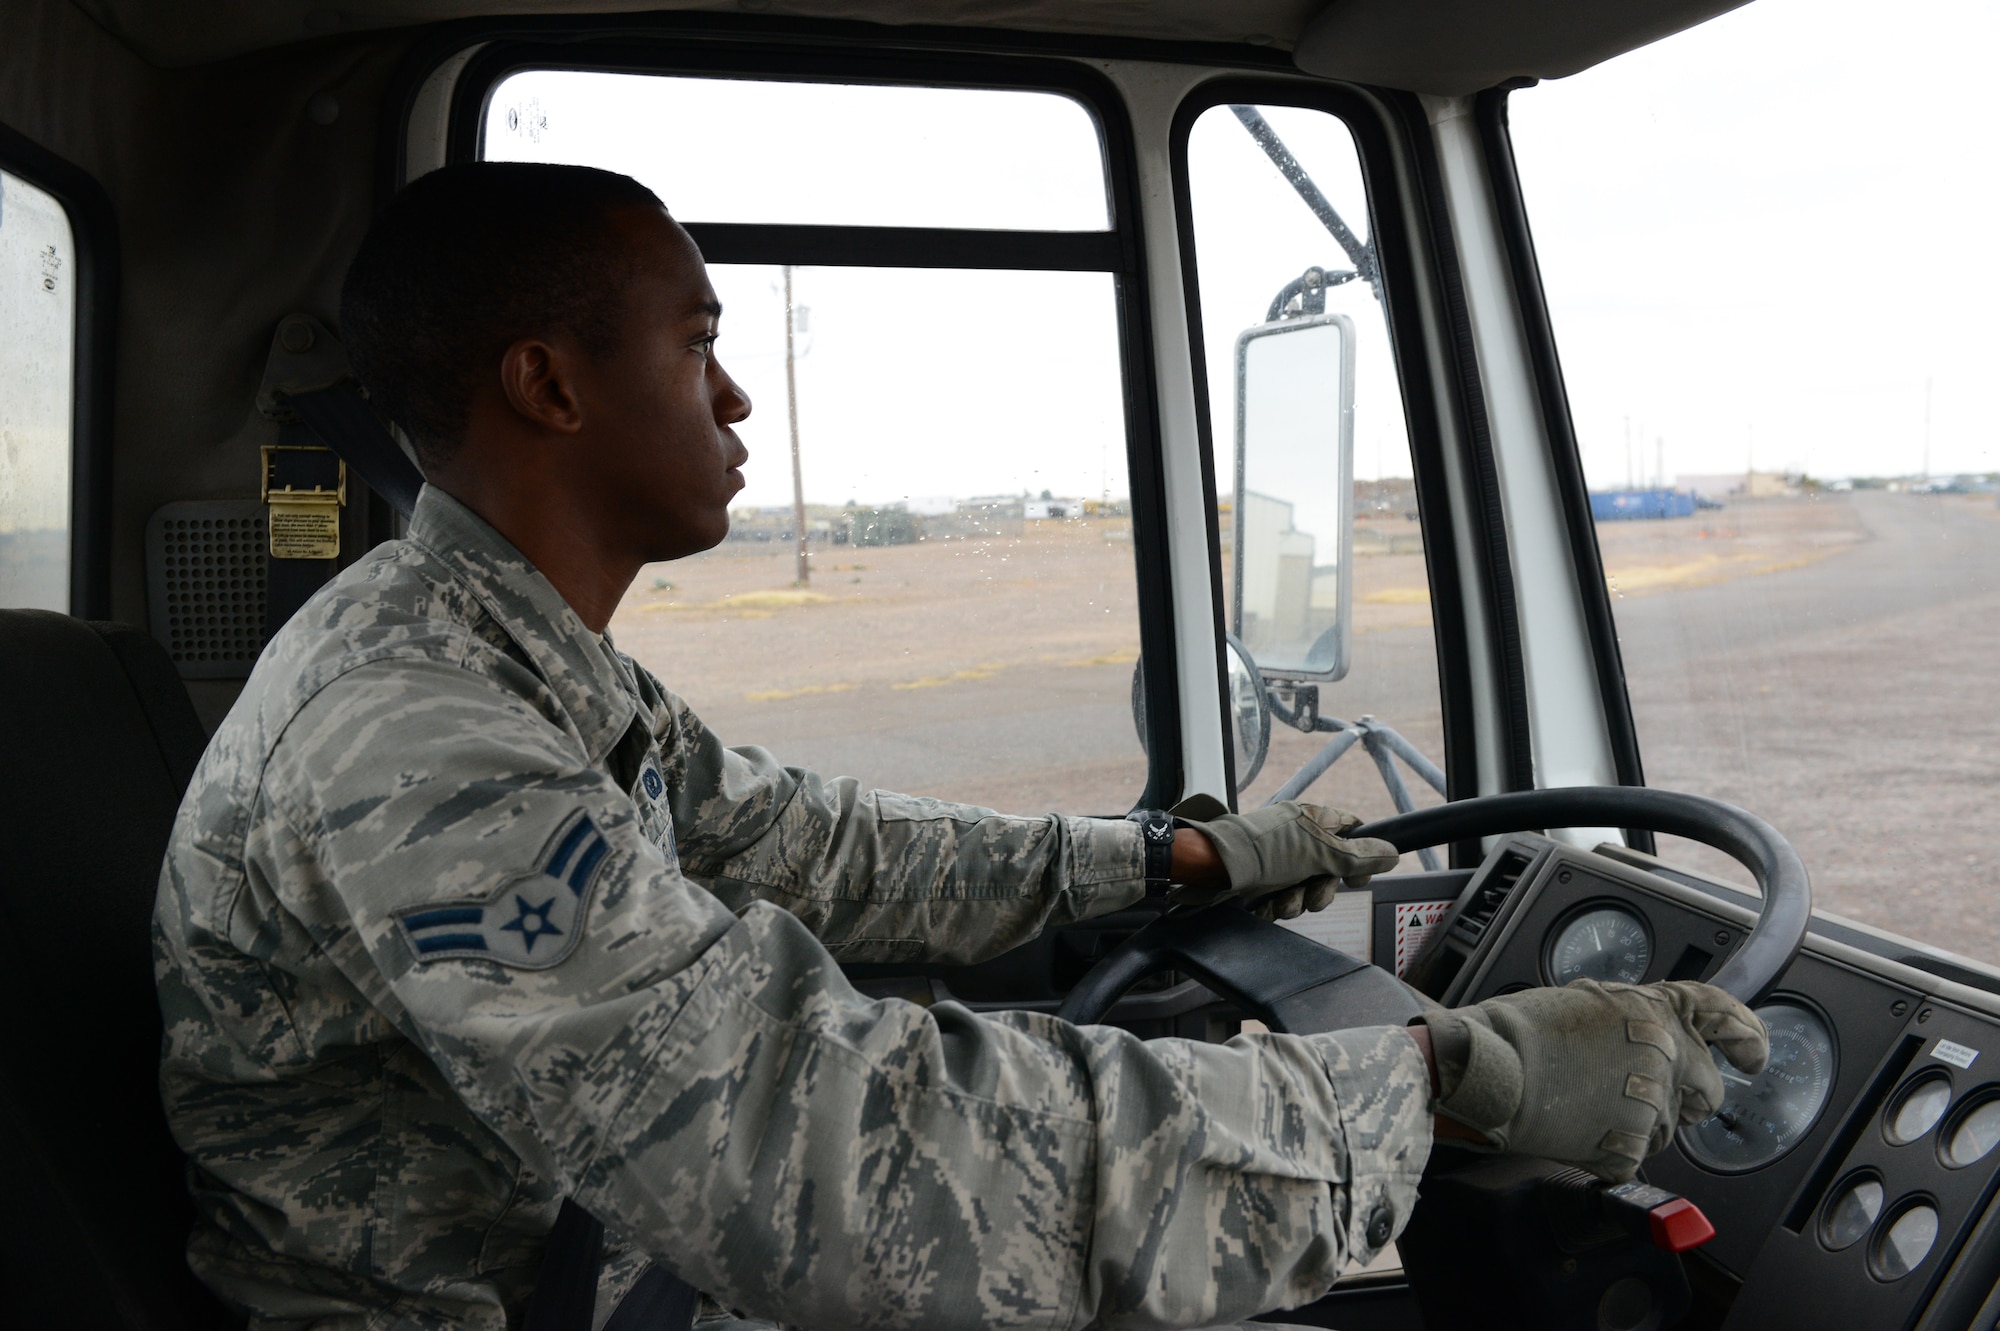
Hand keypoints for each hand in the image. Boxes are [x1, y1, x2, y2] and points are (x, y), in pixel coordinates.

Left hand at [1168, 801, 1399, 919]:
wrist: (1214, 868)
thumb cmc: (1266, 851)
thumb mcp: (1319, 852)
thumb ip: (1358, 856)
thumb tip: (1394, 853)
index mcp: (1314, 819)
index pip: (1352, 831)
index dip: (1360, 855)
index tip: (1359, 876)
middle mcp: (1299, 838)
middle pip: (1332, 870)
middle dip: (1322, 889)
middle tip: (1313, 892)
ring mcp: (1280, 861)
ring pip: (1308, 889)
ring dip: (1297, 901)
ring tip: (1281, 898)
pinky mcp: (1263, 881)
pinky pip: (1284, 899)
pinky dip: (1277, 906)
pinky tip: (1266, 905)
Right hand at [1421, 980, 1769, 1181]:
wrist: (1490, 1070)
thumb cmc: (1521, 1032)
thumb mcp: (1589, 1002)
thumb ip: (1636, 1020)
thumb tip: (1654, 1038)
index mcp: (1655, 1013)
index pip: (1724, 1016)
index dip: (1746, 1036)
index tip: (1753, 1053)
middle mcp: (1665, 1057)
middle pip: (1707, 1090)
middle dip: (1686, 1096)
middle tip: (1641, 1094)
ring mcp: (1651, 1107)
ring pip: (1668, 1128)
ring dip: (1638, 1123)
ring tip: (1586, 1104)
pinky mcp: (1630, 1149)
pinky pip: (1635, 1158)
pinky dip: (1609, 1150)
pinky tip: (1578, 1127)